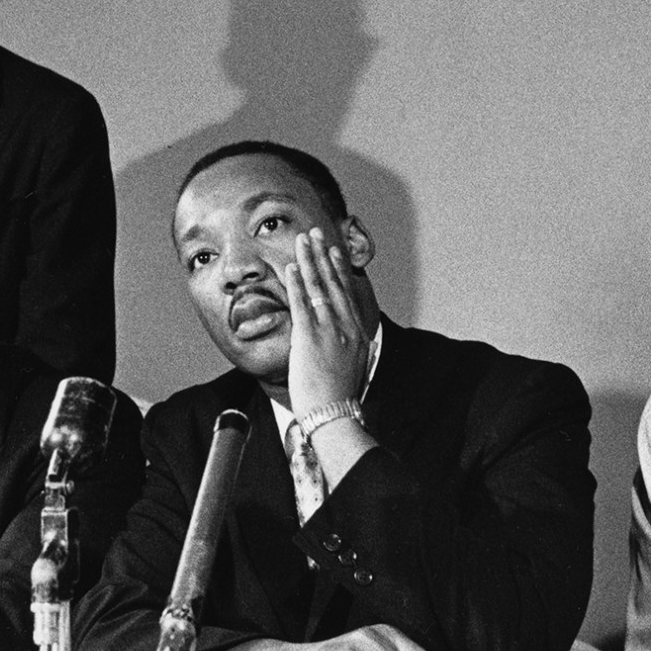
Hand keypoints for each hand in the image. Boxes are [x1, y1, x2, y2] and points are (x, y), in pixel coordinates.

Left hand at [284, 229, 369, 419]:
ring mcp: (330, 331)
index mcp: (357, 334)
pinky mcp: (310, 338)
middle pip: (333, 283)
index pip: (347, 293)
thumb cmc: (339, 400)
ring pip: (319, 287)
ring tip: (303, 240)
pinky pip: (302, 304)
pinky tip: (293, 267)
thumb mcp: (353, 369)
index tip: (334, 252)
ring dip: (310, 260)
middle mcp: (346, 327)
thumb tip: (354, 344)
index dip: (339, 270)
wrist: (335, 417)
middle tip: (317, 234)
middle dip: (324, 255)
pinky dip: (298, 283)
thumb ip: (351, 350)